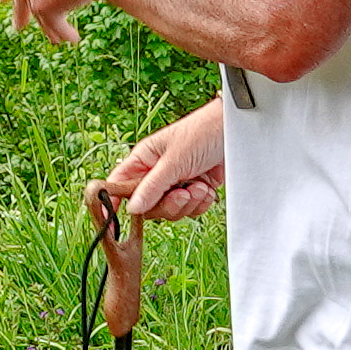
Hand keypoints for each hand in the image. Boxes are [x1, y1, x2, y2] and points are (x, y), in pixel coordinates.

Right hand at [97, 129, 223, 224]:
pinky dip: (200, 203)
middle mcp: (157, 173)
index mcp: (144, 159)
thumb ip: (152, 186)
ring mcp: (176, 182)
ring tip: (199, 186)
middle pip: (148, 206)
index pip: (119, 184)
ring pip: (170, 210)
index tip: (113, 217)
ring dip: (187, 203)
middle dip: (167, 204)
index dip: (114, 201)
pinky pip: (190, 210)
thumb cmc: (202, 132)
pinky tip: (207, 189)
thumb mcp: (174, 160)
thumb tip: (132, 208)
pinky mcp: (195, 189)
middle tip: (181, 192)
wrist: (237, 132)